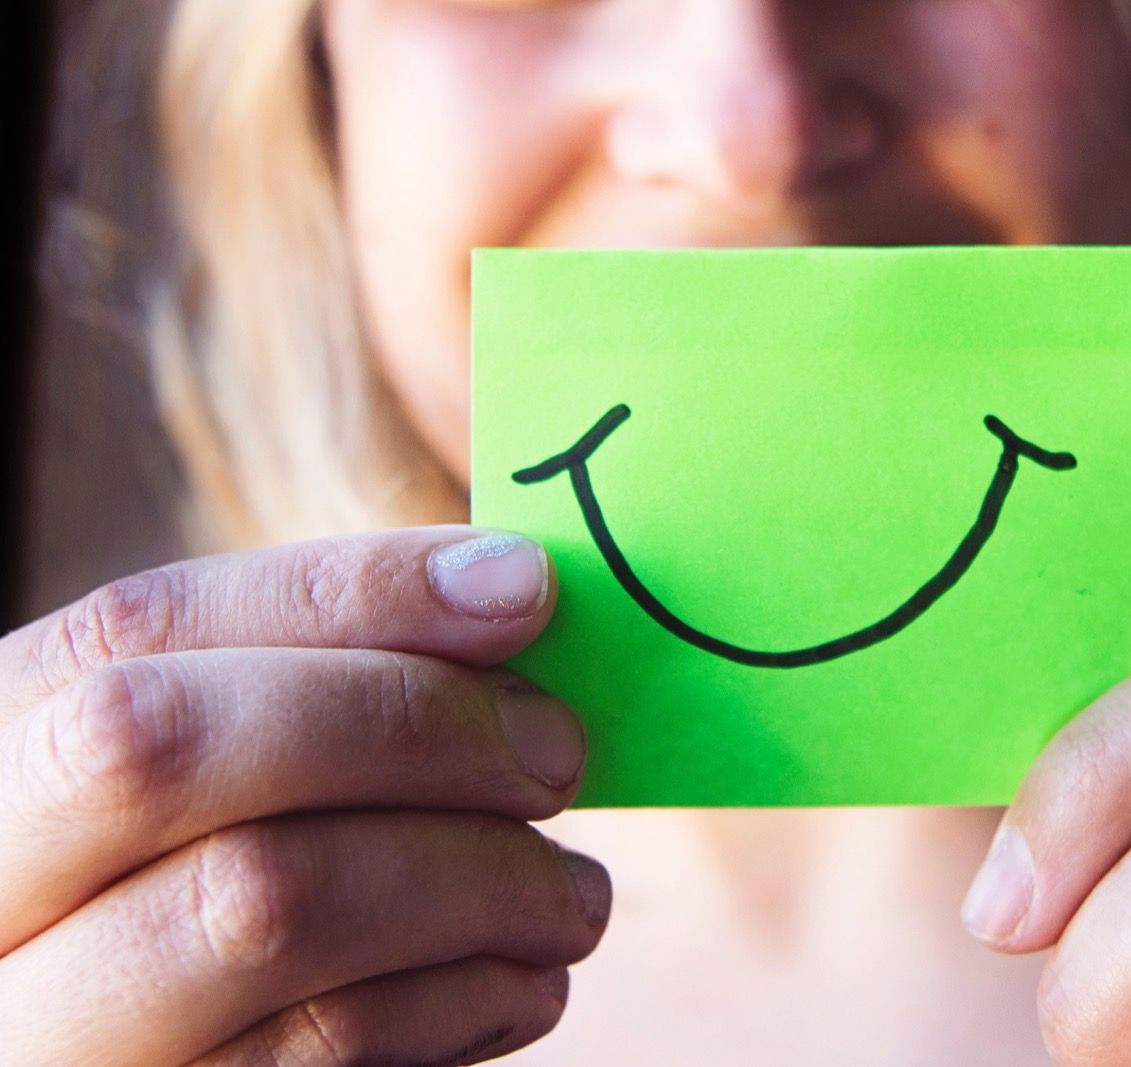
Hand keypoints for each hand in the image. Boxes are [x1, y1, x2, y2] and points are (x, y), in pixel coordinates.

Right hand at [0, 527, 608, 1065]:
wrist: (172, 1065)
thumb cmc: (223, 919)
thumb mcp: (225, 796)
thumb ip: (317, 696)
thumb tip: (502, 591)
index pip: (135, 630)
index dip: (344, 591)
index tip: (520, 586)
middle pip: (169, 751)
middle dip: (408, 723)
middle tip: (558, 751)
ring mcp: (45, 1043)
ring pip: (265, 905)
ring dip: (480, 879)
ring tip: (570, 895)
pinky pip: (331, 1049)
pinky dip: (467, 998)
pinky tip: (521, 984)